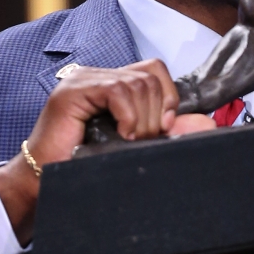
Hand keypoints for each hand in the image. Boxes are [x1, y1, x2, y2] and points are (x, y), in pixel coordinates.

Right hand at [0, 60, 214, 241]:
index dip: (168, 97)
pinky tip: (120, 135)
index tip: (164, 128)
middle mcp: (98, 76)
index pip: (154, 71)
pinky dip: (128, 115)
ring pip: (138, 83)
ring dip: (142, 119)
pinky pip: (117, 90)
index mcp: (112, 84)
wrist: (47, 183)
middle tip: (141, 140)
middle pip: (151, 76)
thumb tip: (205, 124)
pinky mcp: (73, 90)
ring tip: (127, 141)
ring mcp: (84, 79)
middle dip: (156, 113)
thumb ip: (166, 130)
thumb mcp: (136, 144)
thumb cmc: (86, 165)